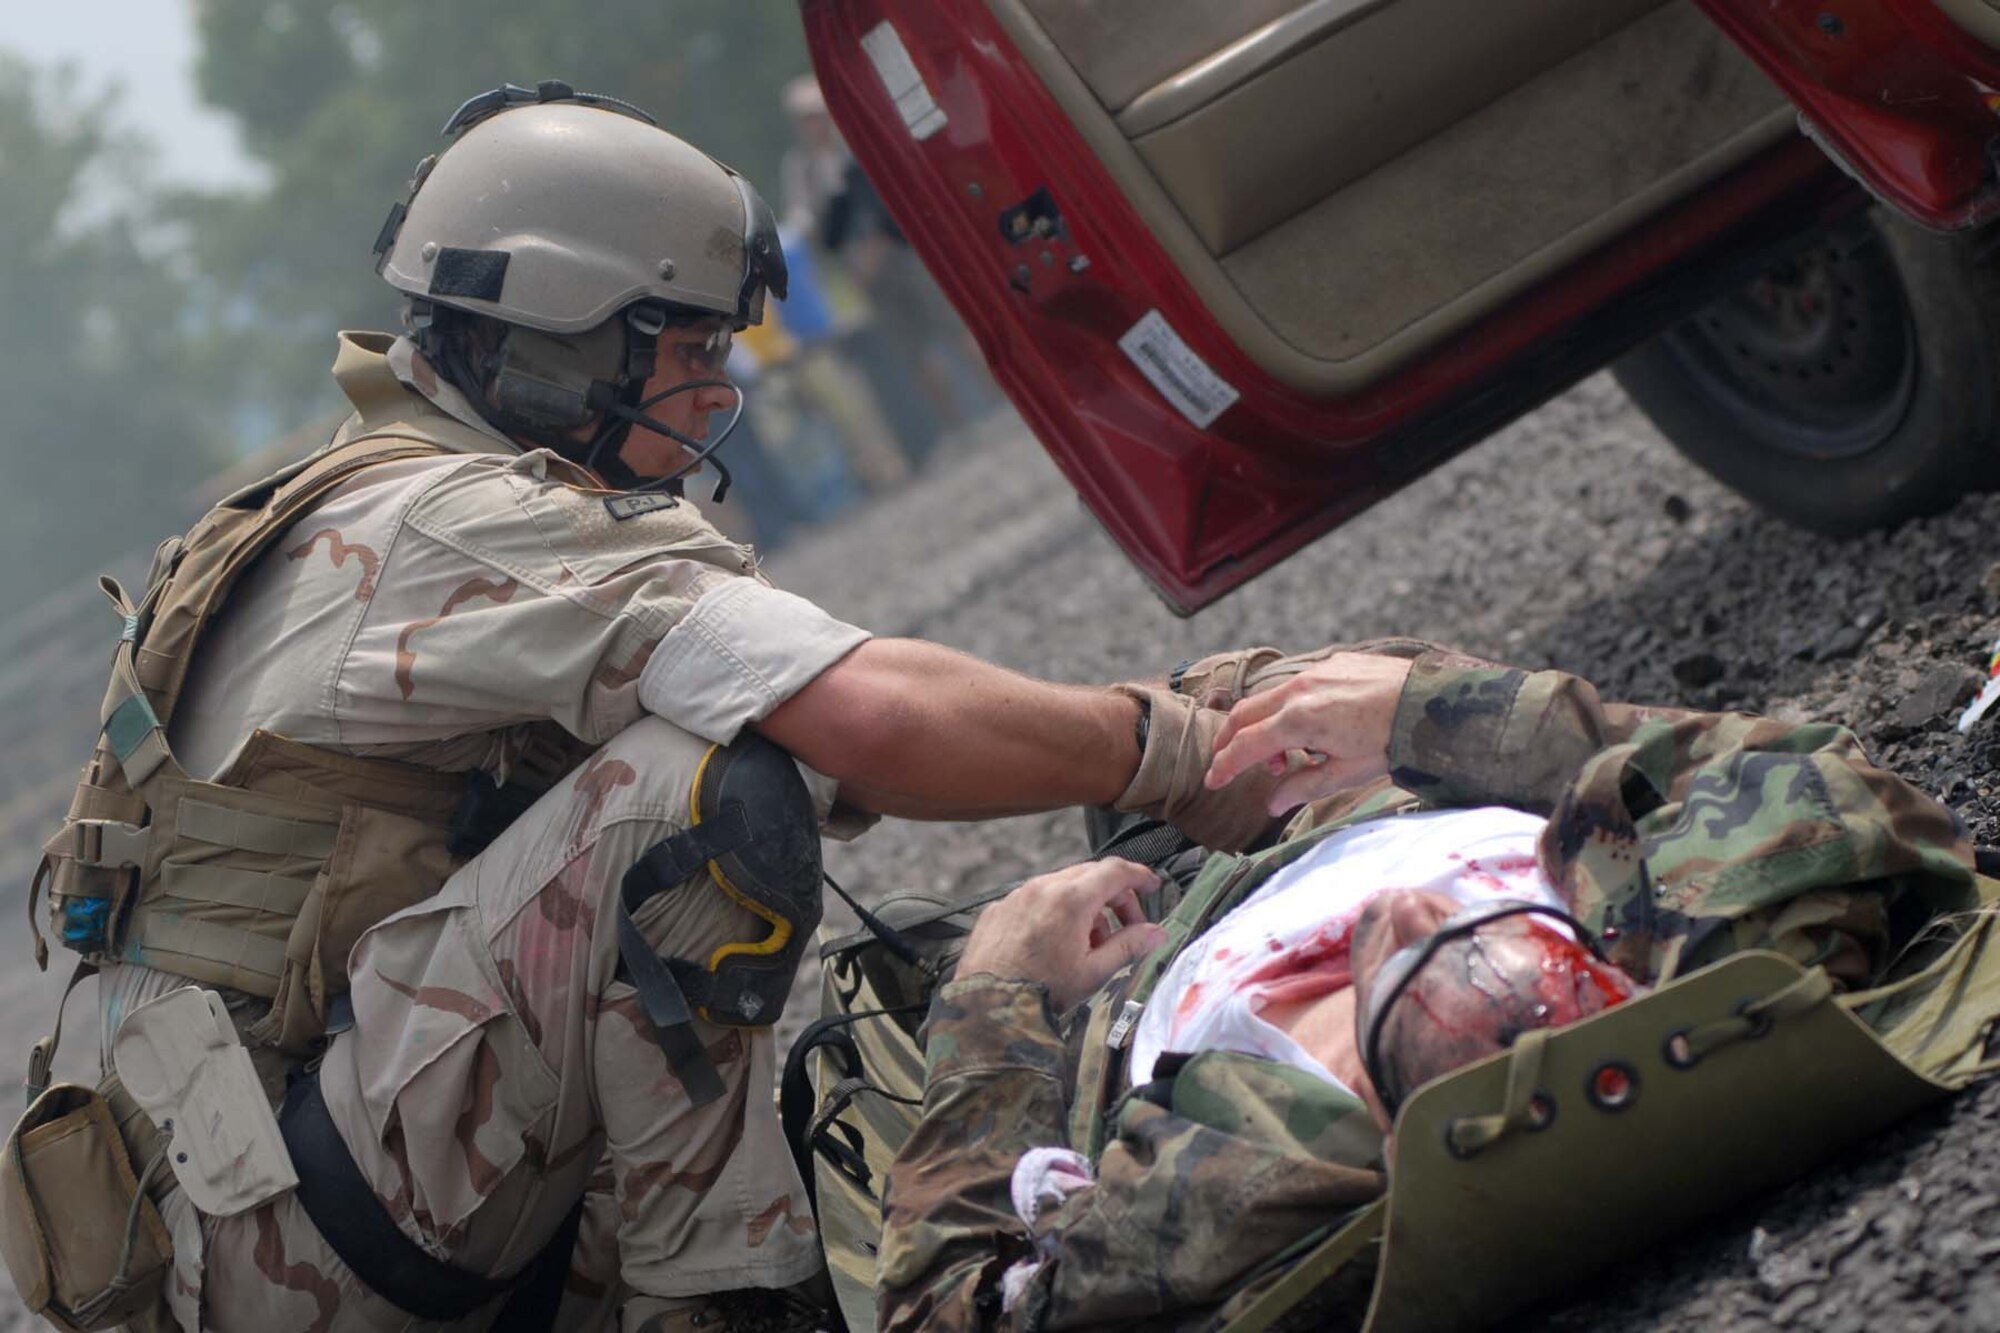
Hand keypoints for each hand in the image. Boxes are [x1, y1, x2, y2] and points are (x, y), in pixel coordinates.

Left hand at [957, 859, 1167, 1010]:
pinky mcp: (998, 909)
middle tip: (1126, 927)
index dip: (1139, 876)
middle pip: (1090, 875)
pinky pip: (1034, 899)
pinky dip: (1053, 912)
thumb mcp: (1093, 972)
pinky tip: (1055, 944)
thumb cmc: (1040, 991)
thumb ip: (1129, 946)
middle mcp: (1041, 888)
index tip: (1152, 886)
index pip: (1115, 871)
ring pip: (1062, 886)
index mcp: (1071, 899)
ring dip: (1084, 906)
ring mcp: (1016, 896)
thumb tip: (1156, 933)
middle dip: (1114, 897)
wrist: (986, 1007)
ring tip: (1089, 944)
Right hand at [1204, 654, 1413, 812]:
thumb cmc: (1393, 741)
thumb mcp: (1347, 773)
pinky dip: (1288, 708)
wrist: (1432, 704)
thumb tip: (1273, 804)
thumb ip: (1304, 786)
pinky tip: (1310, 730)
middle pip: (1244, 714)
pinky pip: (1295, 686)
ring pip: (1269, 698)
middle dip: (1230, 740)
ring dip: (1263, 726)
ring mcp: (1315, 672)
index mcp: (1299, 720)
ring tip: (1285, 757)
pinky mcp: (1332, 662)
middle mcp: (1299, 690)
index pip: (1246, 745)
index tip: (1213, 781)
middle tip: (1227, 762)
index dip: (1225, 766)